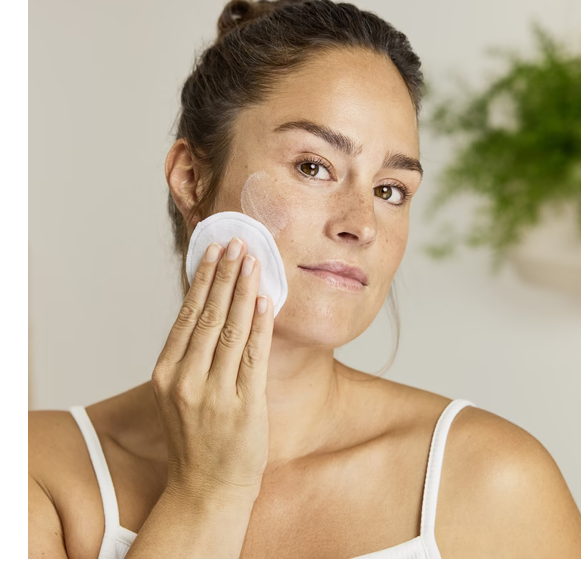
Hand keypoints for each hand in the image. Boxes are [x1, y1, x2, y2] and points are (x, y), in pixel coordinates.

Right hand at [152, 237, 273, 503]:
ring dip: (243, 291)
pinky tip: (264, 300)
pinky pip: (253, 356)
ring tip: (252, 261)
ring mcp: (214, 394)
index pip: (186, 315)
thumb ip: (190, 357)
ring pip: (230, 330)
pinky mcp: (243, 406)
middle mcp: (185, 381)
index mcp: (166, 374)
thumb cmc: (196, 438)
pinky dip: (259, 325)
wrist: (207, 488)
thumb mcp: (179, 395)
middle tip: (237, 243)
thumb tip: (210, 310)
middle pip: (207, 316)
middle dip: (225, 275)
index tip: (214, 251)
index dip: (203, 280)